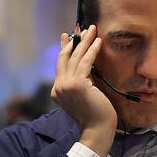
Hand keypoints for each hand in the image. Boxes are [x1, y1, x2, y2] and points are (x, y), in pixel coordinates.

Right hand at [51, 25, 116, 156]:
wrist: (97, 129)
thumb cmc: (95, 115)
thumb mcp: (83, 96)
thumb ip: (79, 82)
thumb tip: (85, 67)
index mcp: (57, 91)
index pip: (60, 65)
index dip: (64, 49)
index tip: (67, 37)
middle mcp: (59, 87)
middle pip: (65, 57)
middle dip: (74, 40)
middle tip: (80, 27)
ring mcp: (67, 85)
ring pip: (76, 57)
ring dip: (85, 41)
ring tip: (92, 29)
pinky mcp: (78, 84)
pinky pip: (86, 62)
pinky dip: (92, 50)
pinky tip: (98, 41)